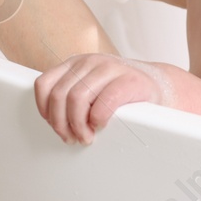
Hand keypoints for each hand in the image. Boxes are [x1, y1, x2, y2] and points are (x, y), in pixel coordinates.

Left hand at [34, 53, 161, 144]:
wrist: (157, 85)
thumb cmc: (120, 92)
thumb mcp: (89, 88)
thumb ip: (70, 96)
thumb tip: (51, 121)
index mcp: (75, 63)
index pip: (44, 85)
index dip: (45, 110)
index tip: (55, 125)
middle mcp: (89, 61)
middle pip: (59, 96)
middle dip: (61, 123)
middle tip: (71, 138)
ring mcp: (110, 67)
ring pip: (77, 98)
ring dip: (78, 125)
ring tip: (86, 136)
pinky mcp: (129, 80)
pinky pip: (104, 102)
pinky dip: (98, 119)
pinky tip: (101, 125)